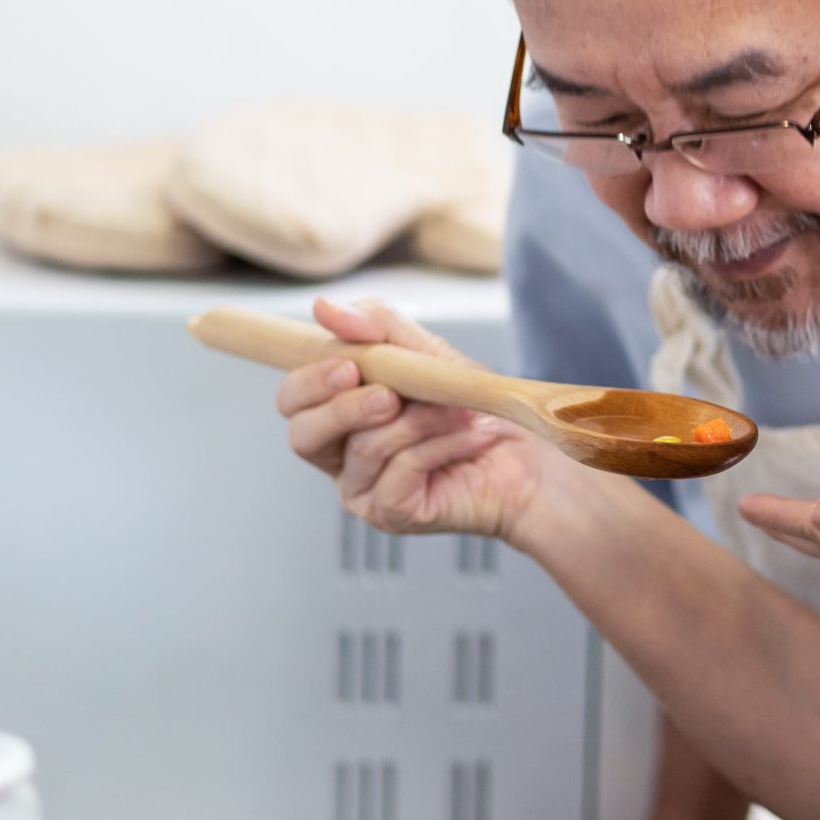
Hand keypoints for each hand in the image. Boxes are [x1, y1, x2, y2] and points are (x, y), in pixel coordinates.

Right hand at [277, 297, 557, 540]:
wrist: (528, 460)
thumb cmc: (472, 407)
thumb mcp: (427, 354)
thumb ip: (377, 328)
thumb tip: (323, 308)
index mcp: (336, 414)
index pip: (292, 399)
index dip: (310, 380)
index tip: (351, 365)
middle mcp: (340, 456)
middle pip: (303, 435)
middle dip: (345, 408)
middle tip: (391, 396)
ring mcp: (362, 489)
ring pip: (364, 447)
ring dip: (418, 420)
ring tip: (461, 410)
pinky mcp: (391, 512)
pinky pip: (401, 470)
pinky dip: (440, 444)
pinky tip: (475, 436)